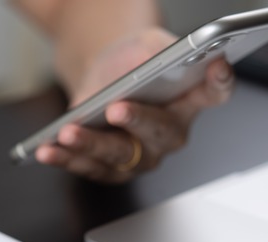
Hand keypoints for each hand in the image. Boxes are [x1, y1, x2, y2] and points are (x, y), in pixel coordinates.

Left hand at [36, 27, 234, 183]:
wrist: (103, 77)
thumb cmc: (131, 62)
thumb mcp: (144, 45)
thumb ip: (154, 53)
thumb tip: (148, 64)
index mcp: (190, 99)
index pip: (215, 92)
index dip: (219, 82)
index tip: (216, 67)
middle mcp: (171, 133)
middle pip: (161, 132)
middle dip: (138, 121)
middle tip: (116, 109)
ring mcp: (143, 156)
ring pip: (120, 156)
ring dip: (91, 144)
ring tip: (67, 132)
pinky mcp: (113, 169)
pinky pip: (90, 168)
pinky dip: (67, 158)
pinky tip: (47, 149)